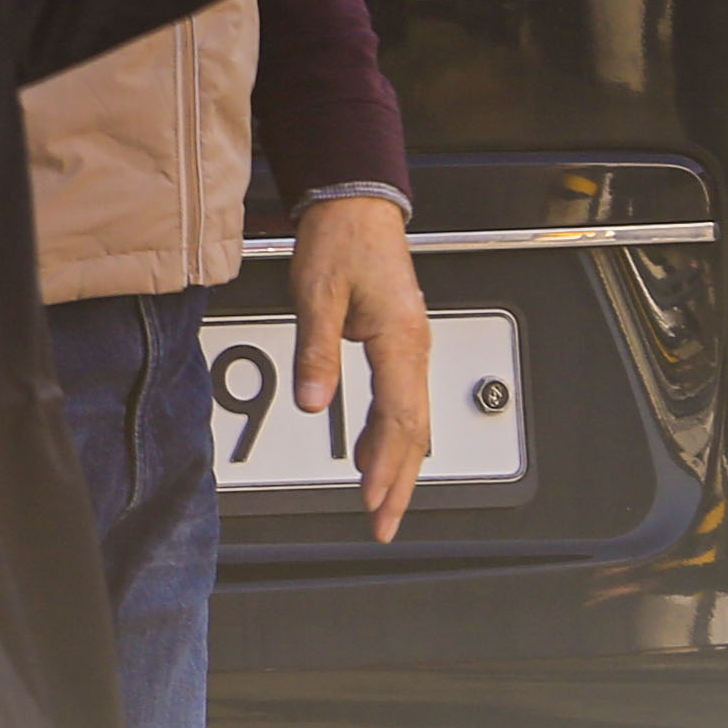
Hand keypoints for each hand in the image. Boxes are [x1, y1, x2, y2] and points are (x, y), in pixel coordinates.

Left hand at [293, 195, 431, 542]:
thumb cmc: (341, 239)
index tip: (373, 499)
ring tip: (381, 502)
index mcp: (399, 338)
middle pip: (415, 430)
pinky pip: (403, 400)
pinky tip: (369, 453)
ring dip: (398, 464)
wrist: (357, 203)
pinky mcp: (401, 341)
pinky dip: (392, 435)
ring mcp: (412, 346)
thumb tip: (312, 400)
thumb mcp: (317, 293)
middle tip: (385, 523)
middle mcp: (415, 347)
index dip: (387, 464)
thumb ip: (316, 350)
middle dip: (401, 482)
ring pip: (413, 420)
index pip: (399, 417)